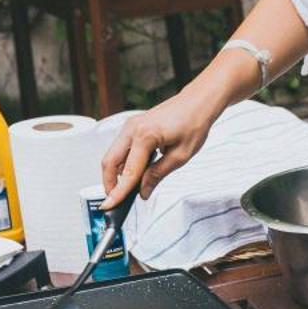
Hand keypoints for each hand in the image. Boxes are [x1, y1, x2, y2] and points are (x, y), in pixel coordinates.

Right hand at [101, 88, 217, 207]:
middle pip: (109, 162)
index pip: (127, 172)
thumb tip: (143, 191)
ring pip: (112, 155)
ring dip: (115, 173)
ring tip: (127, 190)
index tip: (110, 206)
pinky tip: (133, 174)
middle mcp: (132, 129)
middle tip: (116, 200)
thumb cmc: (194, 123)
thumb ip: (157, 175)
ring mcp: (130, 126)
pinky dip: (122, 163)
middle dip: (109, 183)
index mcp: (145, 136)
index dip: (118, 192)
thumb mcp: (180, 156)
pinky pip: (120, 149)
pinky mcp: (132, 127)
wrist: (198, 102)